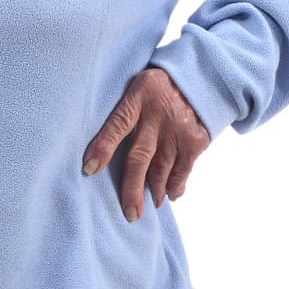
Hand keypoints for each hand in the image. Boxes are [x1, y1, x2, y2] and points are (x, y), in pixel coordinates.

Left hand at [82, 67, 210, 220]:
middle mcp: (157, 115)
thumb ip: (123, 112)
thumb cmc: (159, 87)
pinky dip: (176, 185)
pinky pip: (183, 169)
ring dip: (154, 191)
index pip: (116, 125)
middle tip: (130, 212)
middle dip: (132, 188)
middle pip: (140, 158)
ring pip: (162, 169)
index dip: (102, 148)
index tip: (88, 169)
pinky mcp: (196, 140)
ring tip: (148, 205)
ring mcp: (178, 129)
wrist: (200, 77)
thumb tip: (101, 149)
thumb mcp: (137, 87)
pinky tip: (170, 195)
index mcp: (138, 98)